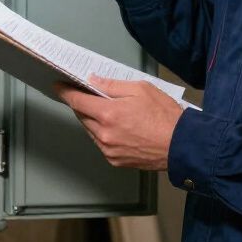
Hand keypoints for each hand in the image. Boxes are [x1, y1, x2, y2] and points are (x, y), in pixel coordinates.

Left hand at [55, 76, 181, 170]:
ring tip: (107, 112)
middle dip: (82, 104)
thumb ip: (113, 85)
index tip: (59, 86)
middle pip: (82, 116)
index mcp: (108, 114)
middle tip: (88, 95)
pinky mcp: (115, 160)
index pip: (77, 100)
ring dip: (93, 120)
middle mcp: (103, 134)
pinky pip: (101, 143)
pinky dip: (103, 134)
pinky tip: (117, 127)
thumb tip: (94, 81)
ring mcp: (108, 149)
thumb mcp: (141, 89)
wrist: (182, 145)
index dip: (66, 92)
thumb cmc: (164, 116)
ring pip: (90, 131)